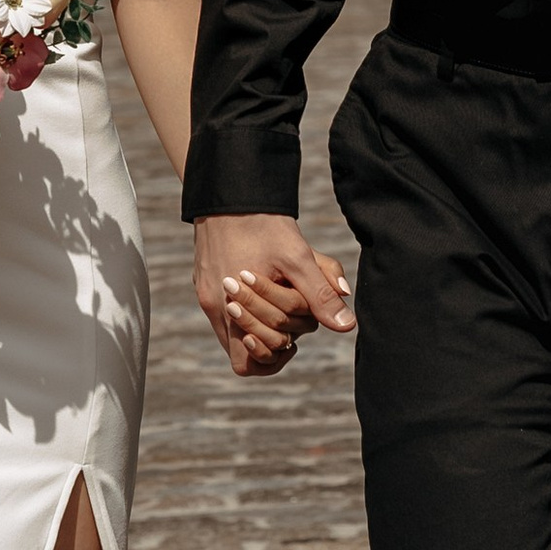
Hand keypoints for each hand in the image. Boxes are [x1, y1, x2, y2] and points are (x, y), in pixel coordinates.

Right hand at [192, 213, 354, 378]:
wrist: (231, 188)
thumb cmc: (264, 222)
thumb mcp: (298, 255)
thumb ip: (320, 293)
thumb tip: (347, 325)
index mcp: (229, 306)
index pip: (249, 362)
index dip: (276, 353)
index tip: (293, 332)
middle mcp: (211, 306)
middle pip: (244, 349)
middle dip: (273, 336)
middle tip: (291, 309)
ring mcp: (205, 295)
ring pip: (234, 334)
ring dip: (261, 324)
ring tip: (281, 299)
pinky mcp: (203, 283)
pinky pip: (226, 313)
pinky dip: (248, 310)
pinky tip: (267, 286)